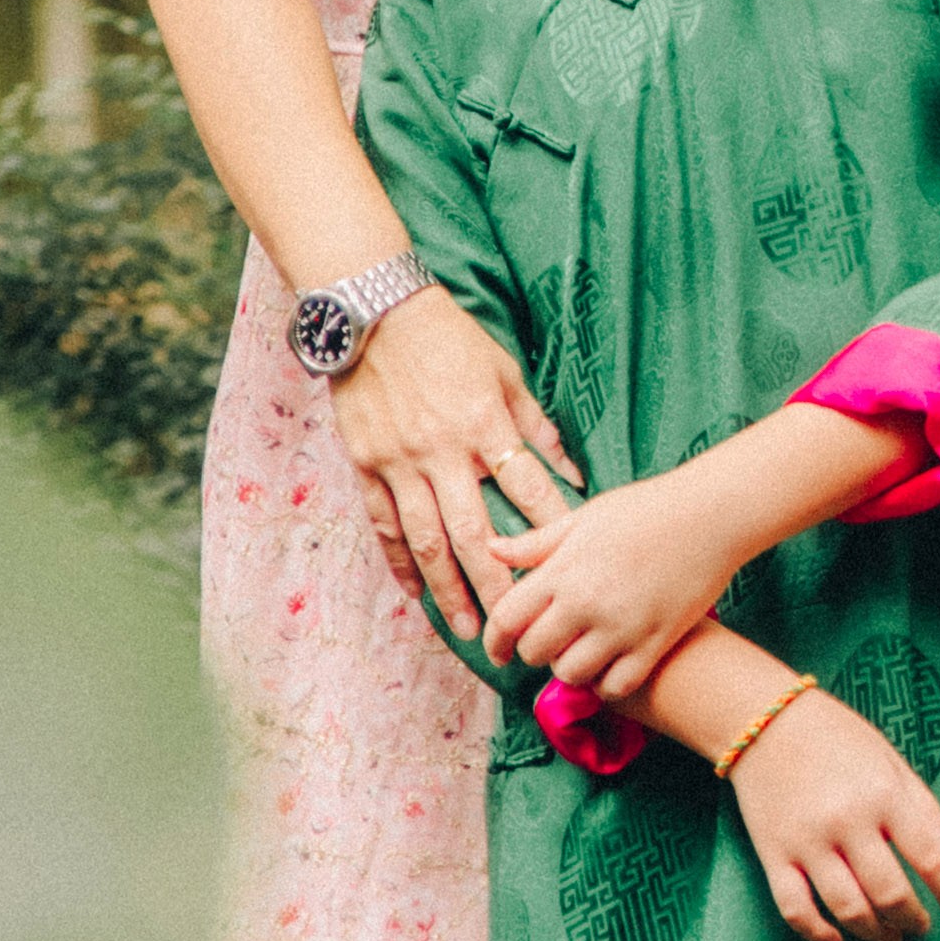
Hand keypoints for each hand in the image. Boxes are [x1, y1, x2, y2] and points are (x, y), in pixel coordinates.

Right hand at [330, 286, 582, 644]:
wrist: (374, 312)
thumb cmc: (449, 339)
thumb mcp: (504, 371)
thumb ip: (535, 424)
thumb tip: (572, 472)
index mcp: (483, 424)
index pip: (525, 486)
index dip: (549, 526)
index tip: (569, 565)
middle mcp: (441, 451)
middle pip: (473, 532)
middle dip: (496, 584)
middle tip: (516, 627)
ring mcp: (399, 462)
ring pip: (426, 540)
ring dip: (447, 589)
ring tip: (466, 627)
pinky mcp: (367, 466)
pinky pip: (384, 524)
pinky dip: (399, 561)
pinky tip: (415, 592)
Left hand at [487, 459, 758, 706]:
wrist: (714, 514)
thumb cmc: (649, 507)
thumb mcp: (586, 518)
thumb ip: (538, 543)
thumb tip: (492, 550)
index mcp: (565, 568)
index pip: (507, 618)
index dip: (494, 641)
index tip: (498, 650)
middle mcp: (587, 602)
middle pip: (536, 651)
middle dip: (535, 651)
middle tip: (551, 642)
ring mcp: (623, 626)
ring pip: (572, 674)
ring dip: (570, 669)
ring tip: (582, 653)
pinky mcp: (656, 642)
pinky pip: (616, 685)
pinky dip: (606, 684)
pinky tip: (610, 668)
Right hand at [728, 689, 939, 940]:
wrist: (764, 720)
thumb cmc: (838, 737)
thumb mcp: (890, 761)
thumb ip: (924, 808)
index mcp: (884, 795)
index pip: (930, 857)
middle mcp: (848, 821)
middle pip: (889, 892)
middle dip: (912, 919)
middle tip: (921, 928)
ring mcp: (807, 841)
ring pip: (847, 908)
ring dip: (874, 932)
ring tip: (890, 937)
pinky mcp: (773, 854)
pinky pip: (795, 908)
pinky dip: (817, 933)